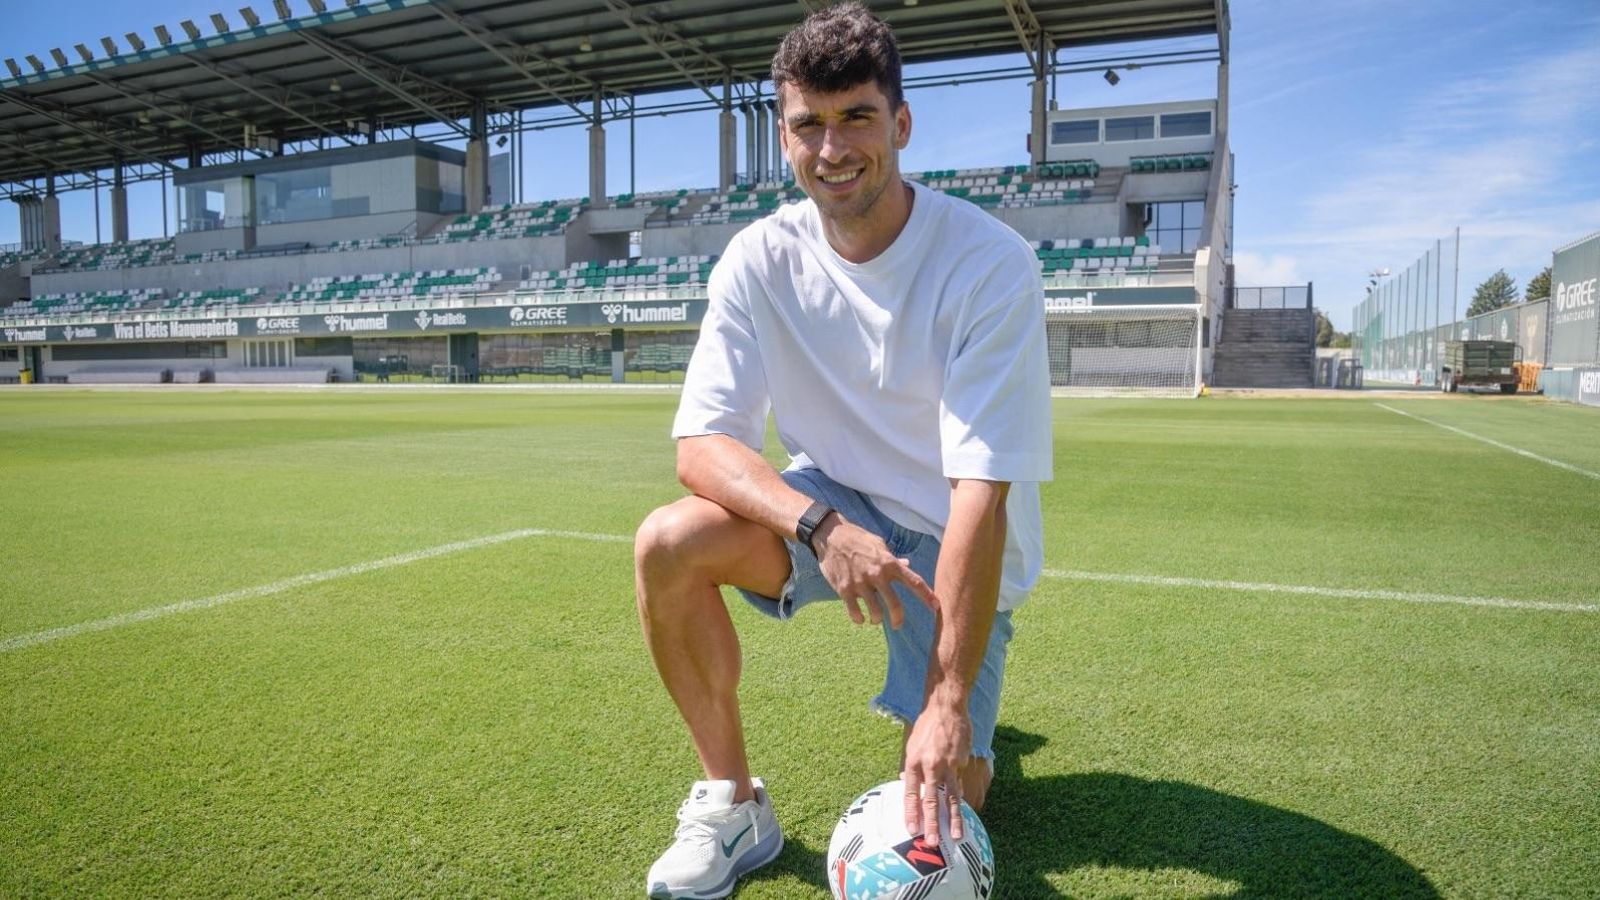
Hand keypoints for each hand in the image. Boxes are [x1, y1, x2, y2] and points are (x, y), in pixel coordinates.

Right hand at [813, 514, 937, 628]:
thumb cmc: (858, 539)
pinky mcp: (844, 589)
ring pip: (875, 612)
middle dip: (898, 619)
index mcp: (889, 563)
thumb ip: (893, 559)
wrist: (831, 536)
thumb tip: (907, 565)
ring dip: (876, 619)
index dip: (927, 596)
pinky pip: (855, 612)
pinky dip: (859, 619)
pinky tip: (860, 618)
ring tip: (875, 619)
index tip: (936, 607)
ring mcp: (861, 583)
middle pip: (895, 604)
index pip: (914, 582)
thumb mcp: (879, 545)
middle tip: (898, 625)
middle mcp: (877, 574)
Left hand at [901, 701, 971, 842]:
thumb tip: (907, 783)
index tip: (912, 830)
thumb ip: (911, 766)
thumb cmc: (927, 725)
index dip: (911, 813)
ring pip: (952, 797)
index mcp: (913, 762)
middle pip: (931, 800)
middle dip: (932, 824)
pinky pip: (961, 779)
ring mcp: (949, 765)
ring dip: (954, 818)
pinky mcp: (963, 761)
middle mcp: (930, 766)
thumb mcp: (912, 745)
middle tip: (933, 842)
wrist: (946, 706)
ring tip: (957, 835)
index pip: (911, 794)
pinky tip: (963, 797)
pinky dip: (961, 790)